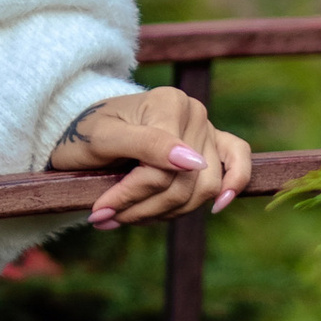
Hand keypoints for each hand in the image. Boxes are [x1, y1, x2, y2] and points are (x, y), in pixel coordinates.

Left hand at [49, 88, 252, 226]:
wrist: (82, 131)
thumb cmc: (87, 133)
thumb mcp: (102, 138)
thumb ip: (147, 144)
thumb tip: (193, 162)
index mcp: (169, 103)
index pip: (163, 169)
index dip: (131, 195)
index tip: (99, 212)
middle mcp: (194, 113)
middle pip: (184, 183)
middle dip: (144, 207)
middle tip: (105, 217)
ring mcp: (207, 130)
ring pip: (203, 190)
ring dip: (167, 212)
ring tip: (126, 216)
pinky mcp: (214, 147)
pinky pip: (238, 165)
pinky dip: (231, 187)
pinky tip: (217, 206)